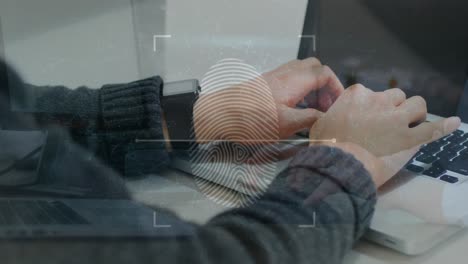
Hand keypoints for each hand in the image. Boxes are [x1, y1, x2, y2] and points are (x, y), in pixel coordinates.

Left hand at [194, 58, 343, 142]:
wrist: (216, 116)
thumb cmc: (250, 121)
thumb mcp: (284, 124)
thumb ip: (309, 119)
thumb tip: (326, 119)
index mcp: (293, 81)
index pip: (324, 73)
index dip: (336, 87)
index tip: (339, 105)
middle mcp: (283, 74)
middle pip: (313, 68)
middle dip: (325, 84)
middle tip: (326, 105)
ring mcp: (272, 78)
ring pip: (300, 73)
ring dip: (311, 88)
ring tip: (313, 110)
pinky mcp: (263, 86)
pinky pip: (288, 81)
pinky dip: (298, 91)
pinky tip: (294, 110)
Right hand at [310, 84, 460, 185]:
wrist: (339, 167)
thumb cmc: (325, 148)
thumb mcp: (319, 125)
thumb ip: (329, 116)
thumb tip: (328, 117)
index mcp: (358, 95)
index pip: (372, 93)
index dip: (373, 108)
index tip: (368, 120)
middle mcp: (380, 101)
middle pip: (397, 96)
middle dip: (395, 108)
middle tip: (388, 125)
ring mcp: (397, 119)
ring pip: (417, 105)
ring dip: (414, 114)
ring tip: (411, 126)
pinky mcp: (410, 139)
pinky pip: (433, 129)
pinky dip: (444, 126)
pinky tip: (453, 123)